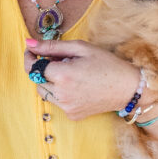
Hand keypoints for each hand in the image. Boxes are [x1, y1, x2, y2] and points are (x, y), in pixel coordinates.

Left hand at [24, 38, 141, 119]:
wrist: (129, 88)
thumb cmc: (107, 64)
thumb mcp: (80, 48)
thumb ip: (52, 46)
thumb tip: (28, 43)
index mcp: (63, 75)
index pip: (33, 67)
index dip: (30, 58)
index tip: (32, 52)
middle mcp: (61, 94)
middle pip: (37, 81)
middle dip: (42, 70)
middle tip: (59, 61)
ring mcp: (66, 107)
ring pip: (45, 92)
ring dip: (50, 82)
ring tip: (70, 74)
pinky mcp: (72, 115)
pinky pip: (57, 102)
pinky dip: (61, 93)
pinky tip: (77, 87)